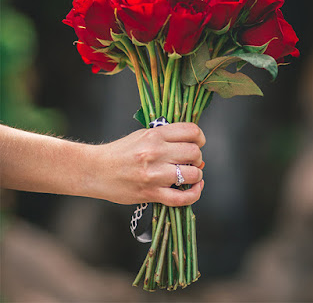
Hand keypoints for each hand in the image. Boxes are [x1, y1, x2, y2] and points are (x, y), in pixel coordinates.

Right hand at [85, 122, 205, 205]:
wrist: (95, 170)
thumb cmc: (119, 152)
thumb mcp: (142, 135)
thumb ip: (166, 138)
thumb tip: (193, 147)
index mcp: (154, 135)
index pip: (191, 131)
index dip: (200, 137)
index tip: (197, 143)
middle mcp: (155, 152)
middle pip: (194, 153)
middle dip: (197, 157)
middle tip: (189, 161)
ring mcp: (154, 174)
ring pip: (193, 174)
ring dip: (196, 176)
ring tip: (189, 175)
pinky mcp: (151, 193)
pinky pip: (182, 198)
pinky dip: (194, 194)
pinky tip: (194, 189)